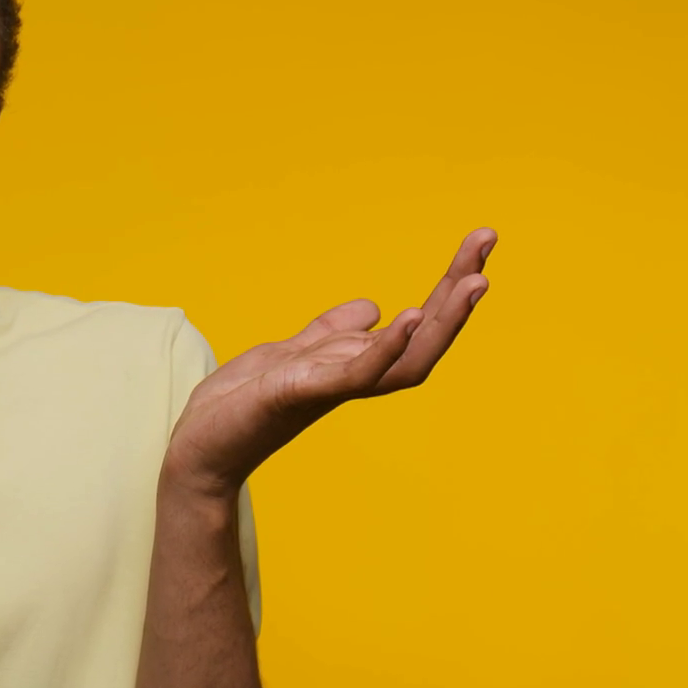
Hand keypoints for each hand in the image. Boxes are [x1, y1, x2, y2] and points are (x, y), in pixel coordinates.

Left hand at [162, 228, 496, 496]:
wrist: (201, 445)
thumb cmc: (242, 404)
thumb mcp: (291, 352)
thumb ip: (331, 332)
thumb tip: (373, 307)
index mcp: (354, 363)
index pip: (418, 322)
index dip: (448, 285)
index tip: (479, 244)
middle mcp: (354, 377)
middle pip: (426, 337)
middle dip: (458, 290)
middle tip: (487, 242)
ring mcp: (331, 387)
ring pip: (407, 361)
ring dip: (443, 321)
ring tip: (473, 281)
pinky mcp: (301, 392)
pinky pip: (356, 374)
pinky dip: (387, 348)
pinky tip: (410, 317)